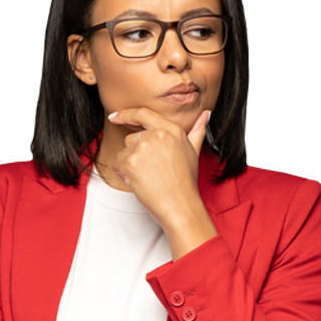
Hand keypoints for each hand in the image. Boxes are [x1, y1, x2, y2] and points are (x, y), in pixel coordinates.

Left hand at [108, 107, 217, 259]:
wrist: (180, 206)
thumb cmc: (186, 182)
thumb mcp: (194, 152)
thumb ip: (197, 130)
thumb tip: (206, 114)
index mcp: (171, 130)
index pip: (143, 114)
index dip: (126, 114)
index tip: (115, 116)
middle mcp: (156, 135)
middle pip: (131, 138)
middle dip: (135, 154)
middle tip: (151, 171)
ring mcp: (142, 148)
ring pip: (123, 152)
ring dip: (129, 165)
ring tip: (148, 178)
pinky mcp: (130, 162)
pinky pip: (117, 164)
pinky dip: (123, 174)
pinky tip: (139, 182)